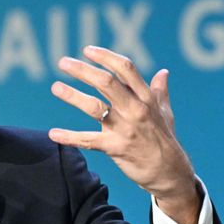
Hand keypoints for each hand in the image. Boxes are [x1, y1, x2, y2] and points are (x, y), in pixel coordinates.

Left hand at [49, 46, 200, 223]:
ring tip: (56, 87)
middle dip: (83, 71)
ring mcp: (125, 128)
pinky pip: (88, 140)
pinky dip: (69, 137)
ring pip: (94, 107)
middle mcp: (136, 109)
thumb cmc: (165, 140)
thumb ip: (160, 91)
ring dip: (72, 96)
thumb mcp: (165, 113)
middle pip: (106, 82)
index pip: (125, 69)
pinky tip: (53, 134)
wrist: (169, 172)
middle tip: (63, 62)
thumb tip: (164, 72)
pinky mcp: (116, 148)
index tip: (88, 50)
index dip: (105, 57)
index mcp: (146, 98)